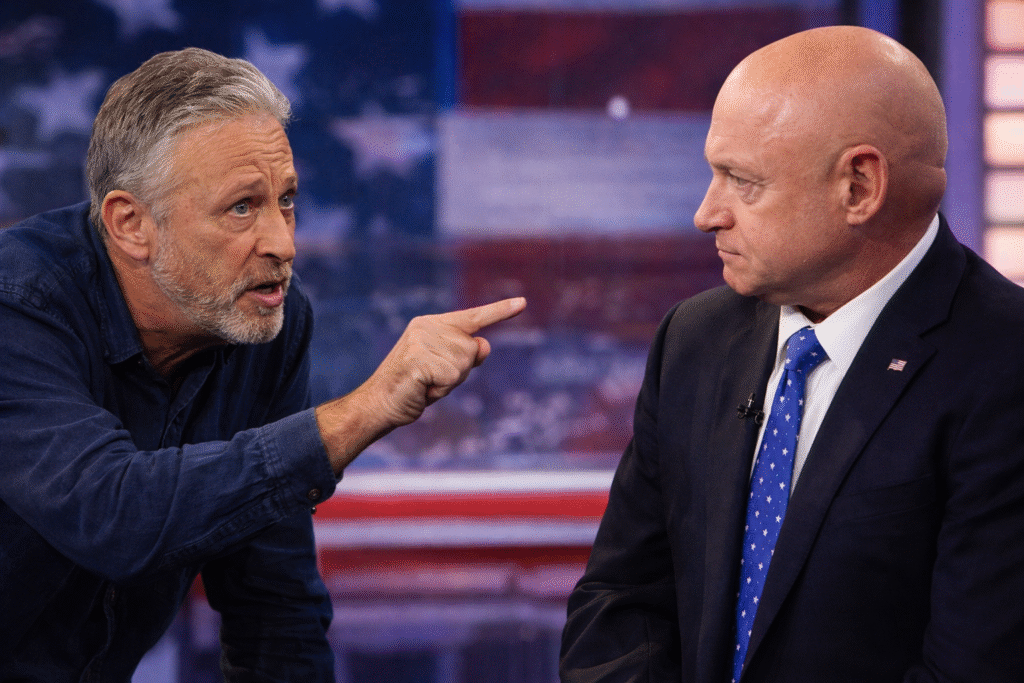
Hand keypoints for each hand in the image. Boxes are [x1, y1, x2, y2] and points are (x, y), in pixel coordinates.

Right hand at [315, 297, 525, 472]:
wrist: (379, 403)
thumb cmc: (415, 387)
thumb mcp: (446, 370)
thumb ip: (466, 356)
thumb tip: (485, 343)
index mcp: (432, 324)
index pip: (473, 317)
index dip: (500, 311)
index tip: (523, 302)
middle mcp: (427, 326)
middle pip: (472, 349)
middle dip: (459, 372)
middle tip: (431, 380)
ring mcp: (421, 341)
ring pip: (464, 364)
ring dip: (448, 383)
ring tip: (425, 384)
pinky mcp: (418, 358)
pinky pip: (451, 377)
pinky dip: (440, 389)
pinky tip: (421, 388)